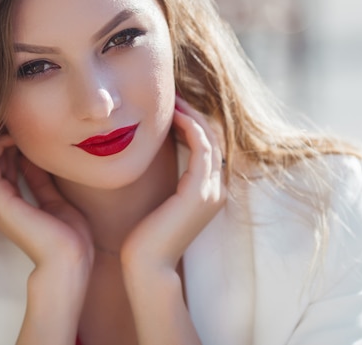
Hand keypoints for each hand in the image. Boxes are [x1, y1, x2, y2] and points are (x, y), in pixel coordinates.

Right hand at [0, 134, 93, 269]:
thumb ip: (40, 180)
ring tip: (12, 124)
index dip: (10, 145)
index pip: (1, 166)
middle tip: (15, 120)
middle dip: (1, 139)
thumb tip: (35, 158)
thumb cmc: (68, 235)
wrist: (69, 260)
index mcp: (10, 203)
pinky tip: (12, 136)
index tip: (24, 127)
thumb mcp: (54, 199)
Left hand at [120, 96, 226, 269]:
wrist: (145, 266)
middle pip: (213, 138)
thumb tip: (150, 155)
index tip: (172, 107)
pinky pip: (202, 147)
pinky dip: (190, 127)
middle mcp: (216, 190)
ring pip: (210, 138)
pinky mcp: (200, 192)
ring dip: (192, 115)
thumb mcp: (159, 201)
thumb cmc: (144, 236)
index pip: (208, 147)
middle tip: (173, 95)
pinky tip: (172, 116)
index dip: (193, 123)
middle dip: (194, 113)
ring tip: (172, 99)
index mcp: (209, 192)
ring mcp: (212, 191)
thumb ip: (165, 180)